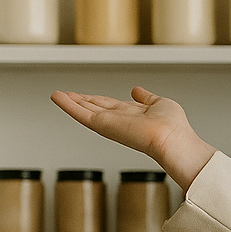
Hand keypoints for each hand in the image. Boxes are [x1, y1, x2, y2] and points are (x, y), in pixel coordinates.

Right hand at [50, 86, 216, 191]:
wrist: (172, 141)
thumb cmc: (173, 127)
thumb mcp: (161, 104)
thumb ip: (147, 98)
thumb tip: (137, 90)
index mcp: (134, 115)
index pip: (111, 106)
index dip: (98, 100)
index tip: (86, 96)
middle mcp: (121, 121)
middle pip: (95, 108)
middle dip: (81, 101)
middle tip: (66, 95)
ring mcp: (110, 124)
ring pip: (86, 111)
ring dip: (70, 103)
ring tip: (57, 95)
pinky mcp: (103, 126)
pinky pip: (81, 114)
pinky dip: (68, 105)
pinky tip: (57, 97)